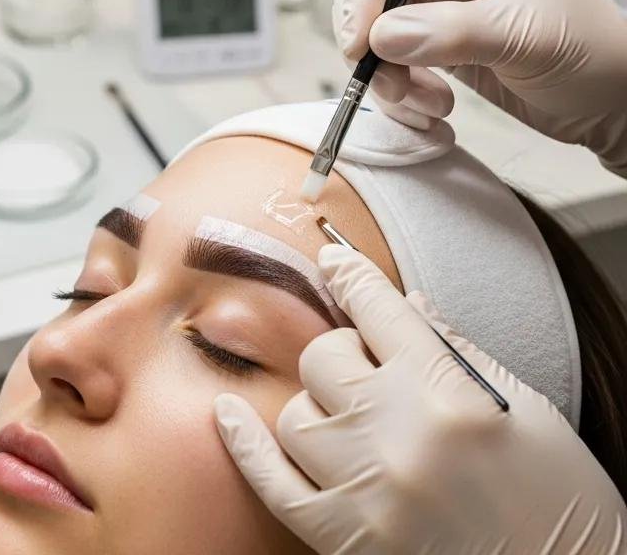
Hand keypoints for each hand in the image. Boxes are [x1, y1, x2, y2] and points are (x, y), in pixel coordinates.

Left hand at [214, 245, 626, 554]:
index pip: (376, 306)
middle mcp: (397, 433)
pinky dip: (244, 445)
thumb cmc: (560, 504)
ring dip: (320, 410)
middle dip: (345, 356)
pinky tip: (227, 415)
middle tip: (372, 375)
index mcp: (447, 392)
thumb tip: (405, 304)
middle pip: (324, 355)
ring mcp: (365, 487)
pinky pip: (270, 480)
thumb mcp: (529, 412)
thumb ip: (457, 352)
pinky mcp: (344, 537)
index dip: (352, 274)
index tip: (337, 260)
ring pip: (295, 413)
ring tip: (355, 425)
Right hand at [332, 0, 626, 175]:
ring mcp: (433, 5)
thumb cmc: (589, 49)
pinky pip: (386, 64)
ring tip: (429, 106)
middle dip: (367, 39)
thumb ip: (450, 32)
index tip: (360, 40)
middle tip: (386, 81)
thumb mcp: (524, 36)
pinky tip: (434, 111)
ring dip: (386, 76)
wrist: (612, 102)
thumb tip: (378, 37)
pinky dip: (398, 94)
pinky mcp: (429, 45)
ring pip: (369, 32)